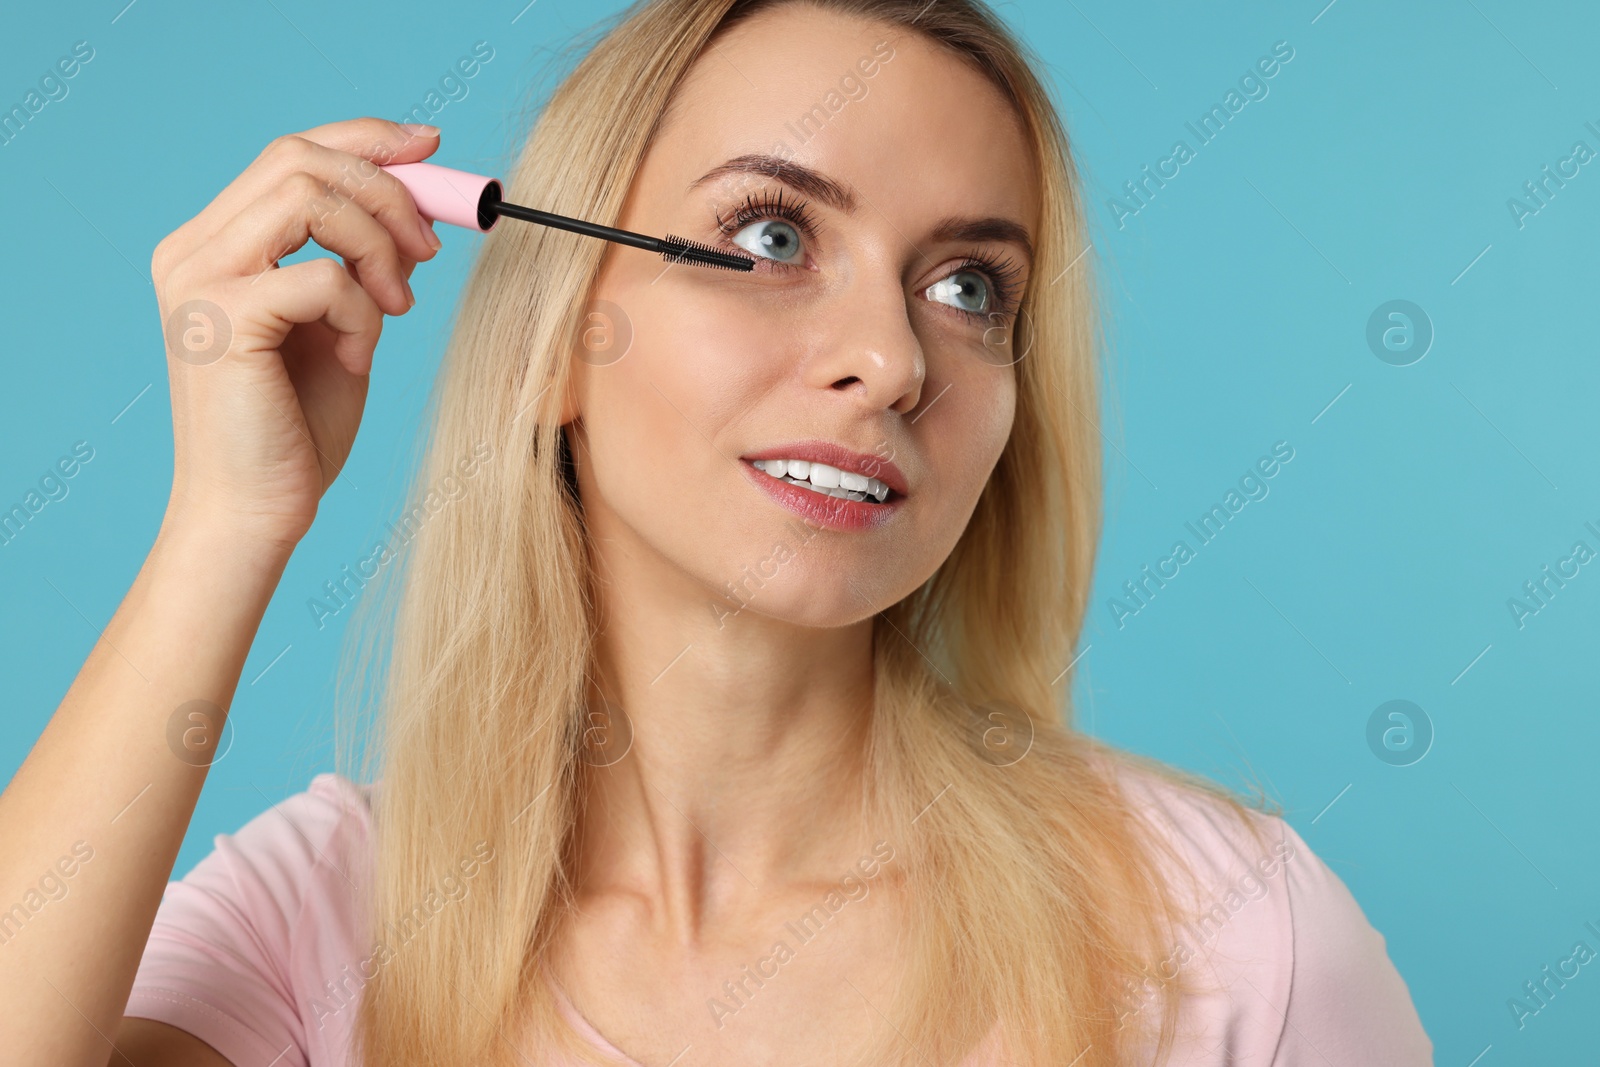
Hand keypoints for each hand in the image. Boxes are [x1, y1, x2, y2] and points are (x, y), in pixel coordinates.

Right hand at [151, 116, 443, 554]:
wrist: (256, 511)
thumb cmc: (298, 428)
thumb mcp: (345, 325)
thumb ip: (363, 264)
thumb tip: (415, 204)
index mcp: (215, 244)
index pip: (290, 152)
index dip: (366, 139)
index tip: (431, 147)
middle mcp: (192, 249)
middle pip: (299, 158)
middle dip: (386, 189)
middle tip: (432, 247)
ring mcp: (198, 279)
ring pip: (310, 197)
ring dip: (377, 246)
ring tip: (395, 310)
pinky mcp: (220, 318)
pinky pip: (323, 276)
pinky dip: (363, 311)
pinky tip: (359, 357)